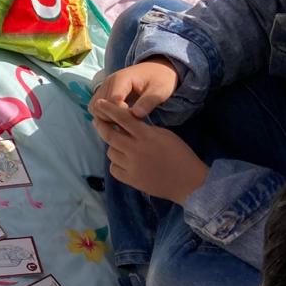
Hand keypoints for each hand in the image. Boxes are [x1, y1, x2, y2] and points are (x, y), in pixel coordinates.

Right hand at [91, 58, 180, 119]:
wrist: (156, 69)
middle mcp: (108, 82)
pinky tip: (119, 119)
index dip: (122, 115)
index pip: (112, 102)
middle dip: (112, 118)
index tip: (136, 119)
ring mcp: (104, 87)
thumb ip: (149, 101)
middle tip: (129, 123)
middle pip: (99, 106)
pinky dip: (104, 115)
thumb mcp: (160, 90)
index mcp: (121, 79)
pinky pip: (96, 107)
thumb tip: (136, 115)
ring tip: (124, 122)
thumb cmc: (160, 80)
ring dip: (105, 118)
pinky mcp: (104, 92)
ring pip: (94, 108)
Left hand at [94, 102, 209, 202]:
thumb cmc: (180, 155)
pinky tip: (124, 161)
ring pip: (110, 152)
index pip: (123, 119)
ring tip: (121, 146)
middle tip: (96, 120)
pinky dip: (116, 163)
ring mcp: (131, 167)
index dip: (109, 109)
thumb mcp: (164, 134)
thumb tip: (126, 124)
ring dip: (113, 146)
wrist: (188, 182)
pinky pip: (113, 168)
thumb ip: (144, 129)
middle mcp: (135, 150)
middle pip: (110, 135)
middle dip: (100, 126)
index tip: (99, 104)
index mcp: (146, 136)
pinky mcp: (130, 180)